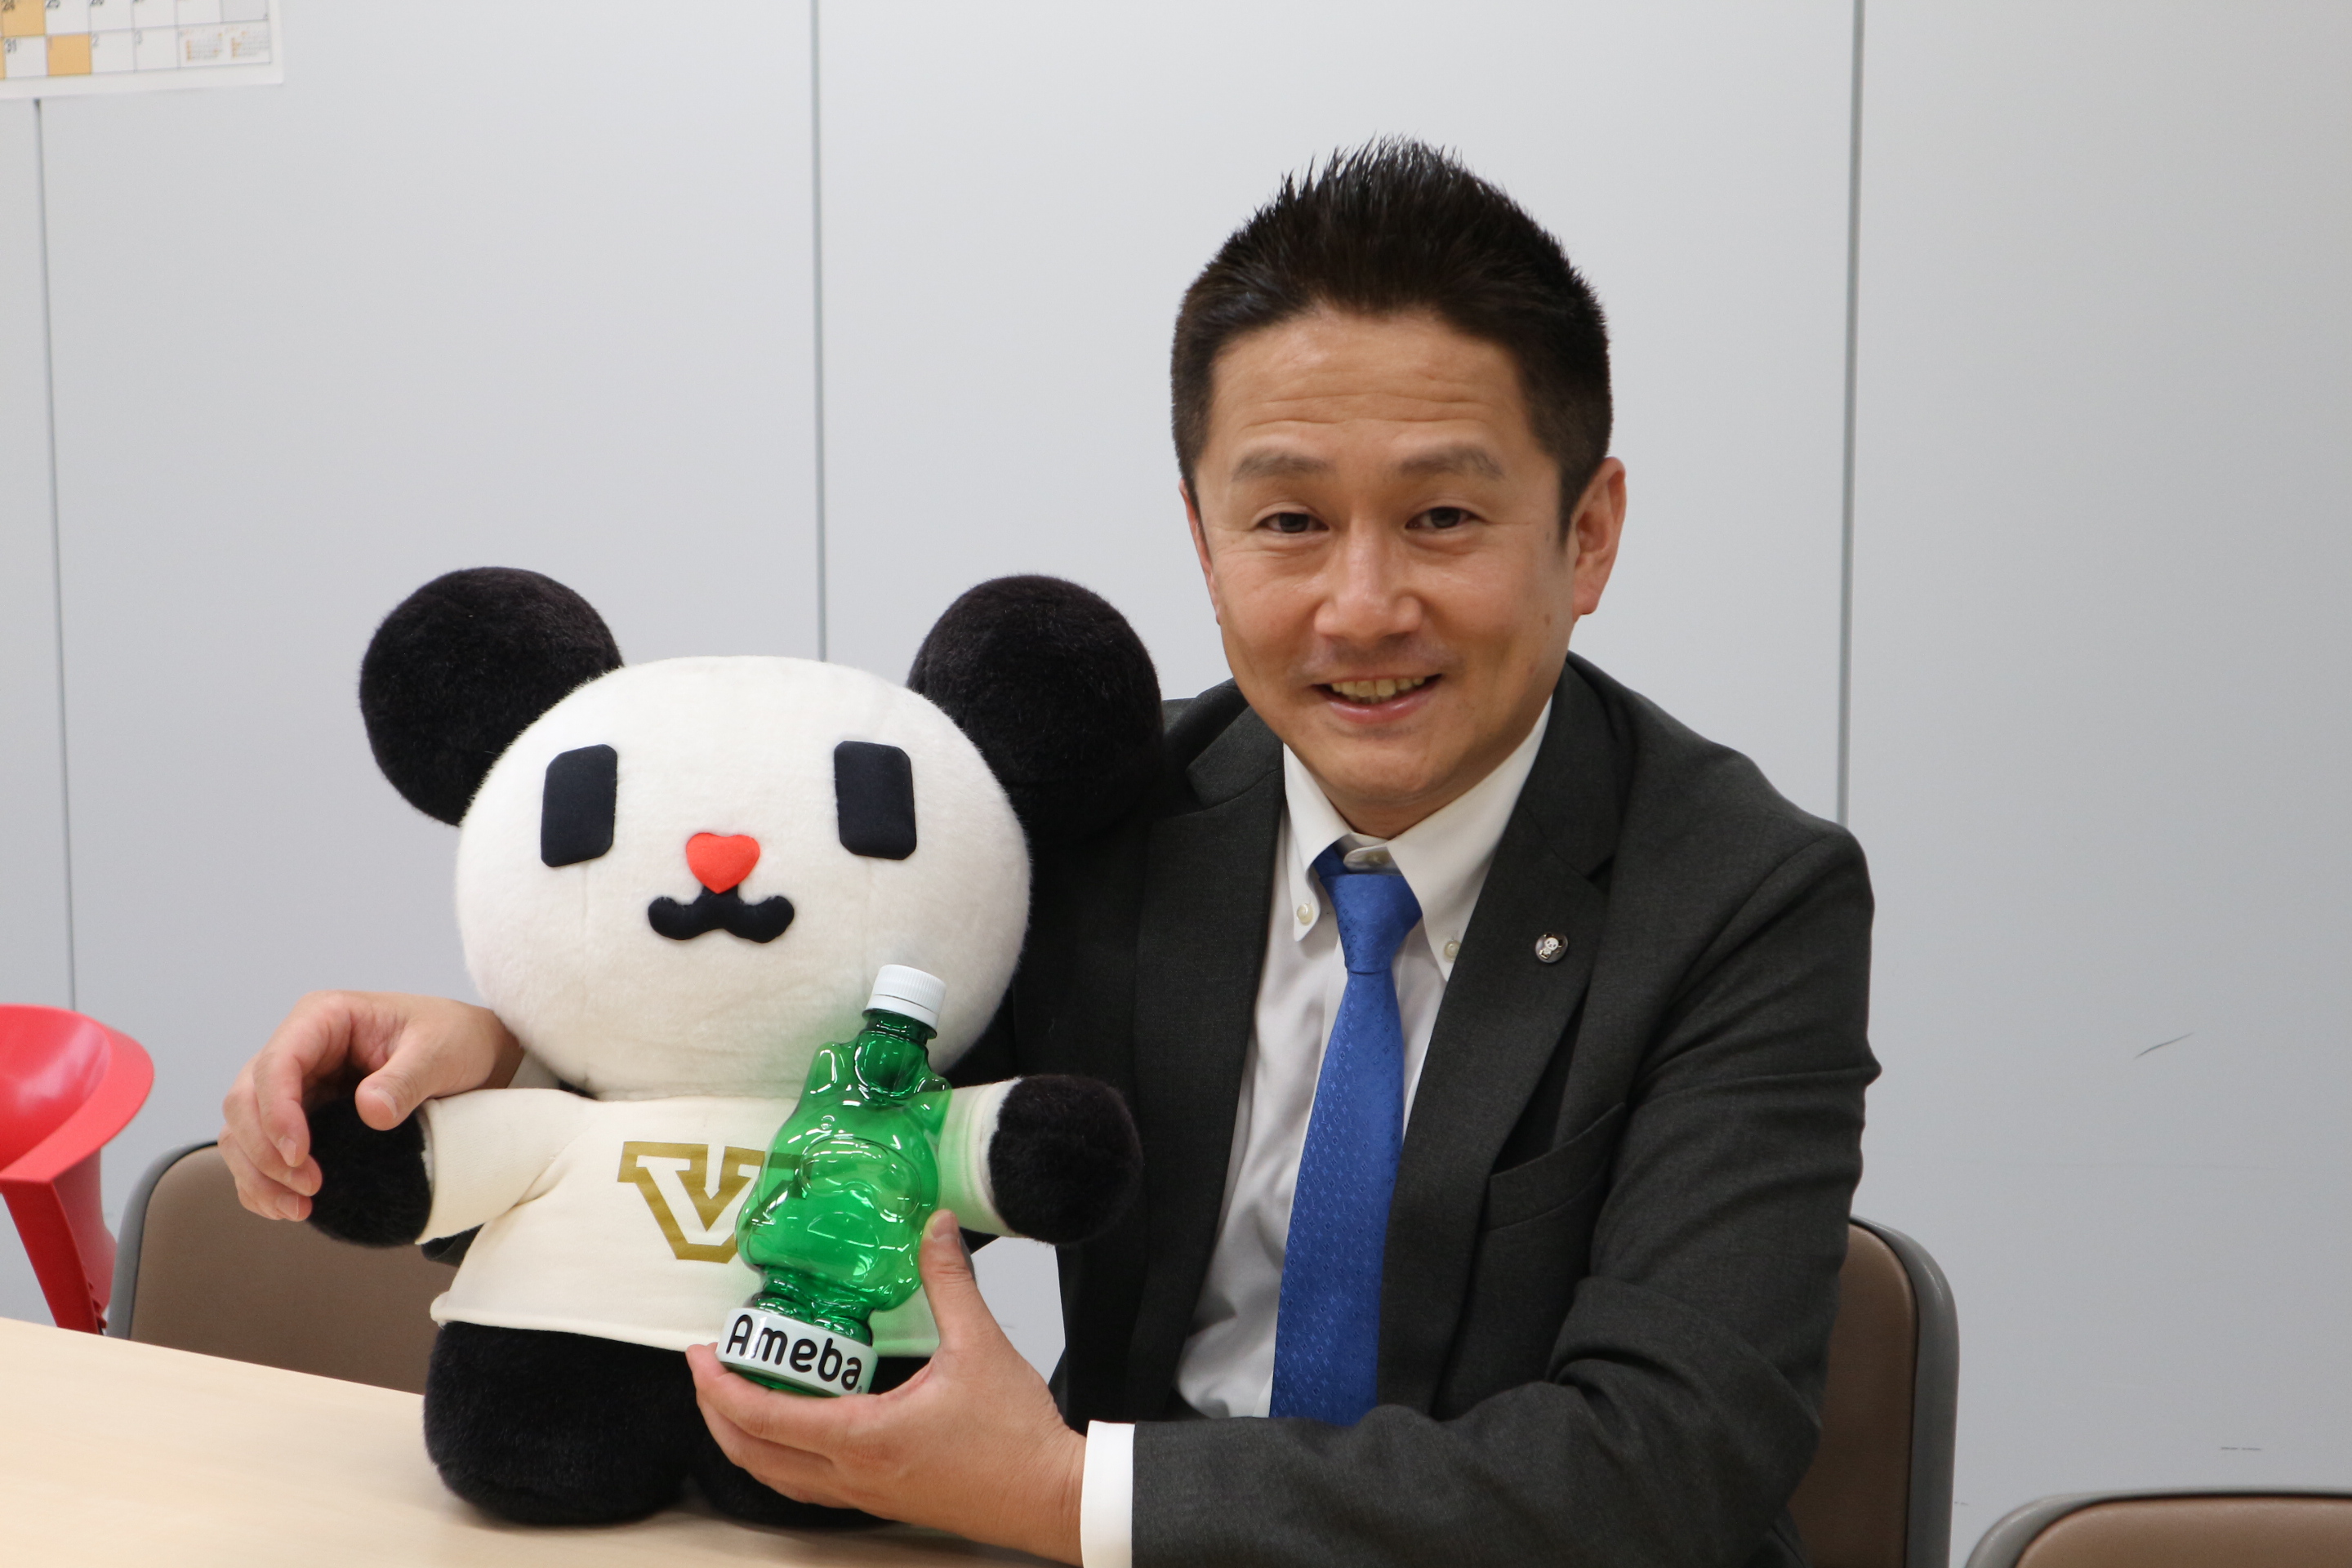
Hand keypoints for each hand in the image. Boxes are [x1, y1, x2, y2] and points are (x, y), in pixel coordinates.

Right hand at [218, 991, 521, 1220]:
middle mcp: (298, 1050)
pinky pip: (260, 1154)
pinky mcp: (302, 1119)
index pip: (276, 1064)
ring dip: (258, 1174)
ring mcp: (295, 1086)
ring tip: (299, 1209)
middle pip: (245, 1101)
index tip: (300, 1156)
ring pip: (242, 1131)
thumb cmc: (456, 1040)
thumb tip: (370, 1111)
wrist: (474, 1057)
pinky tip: (291, 1208)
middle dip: (264, 1150)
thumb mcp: (441, 1052)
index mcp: (324, 1018)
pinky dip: (265, 1184)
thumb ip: (406, 1079)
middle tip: (309, 1188)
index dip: (276, 1113)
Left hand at [688, 1210, 1085, 1564]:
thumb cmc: (1016, 1437)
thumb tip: (935, 1229)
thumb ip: (949, 1282)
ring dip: (745, 1439)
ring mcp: (865, 1494)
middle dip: (716, 1414)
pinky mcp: (883, 1499)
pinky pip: (809, 1485)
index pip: (765, 1419)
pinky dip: (782, 1457)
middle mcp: (852, 1475)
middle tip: (705, 1372)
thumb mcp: (980, 1345)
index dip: (720, 1386)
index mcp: (864, 1437)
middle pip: (753, 1456)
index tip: (699, 1355)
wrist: (1050, 1496)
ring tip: (737, 1397)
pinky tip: (796, 1428)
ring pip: (777, 1477)